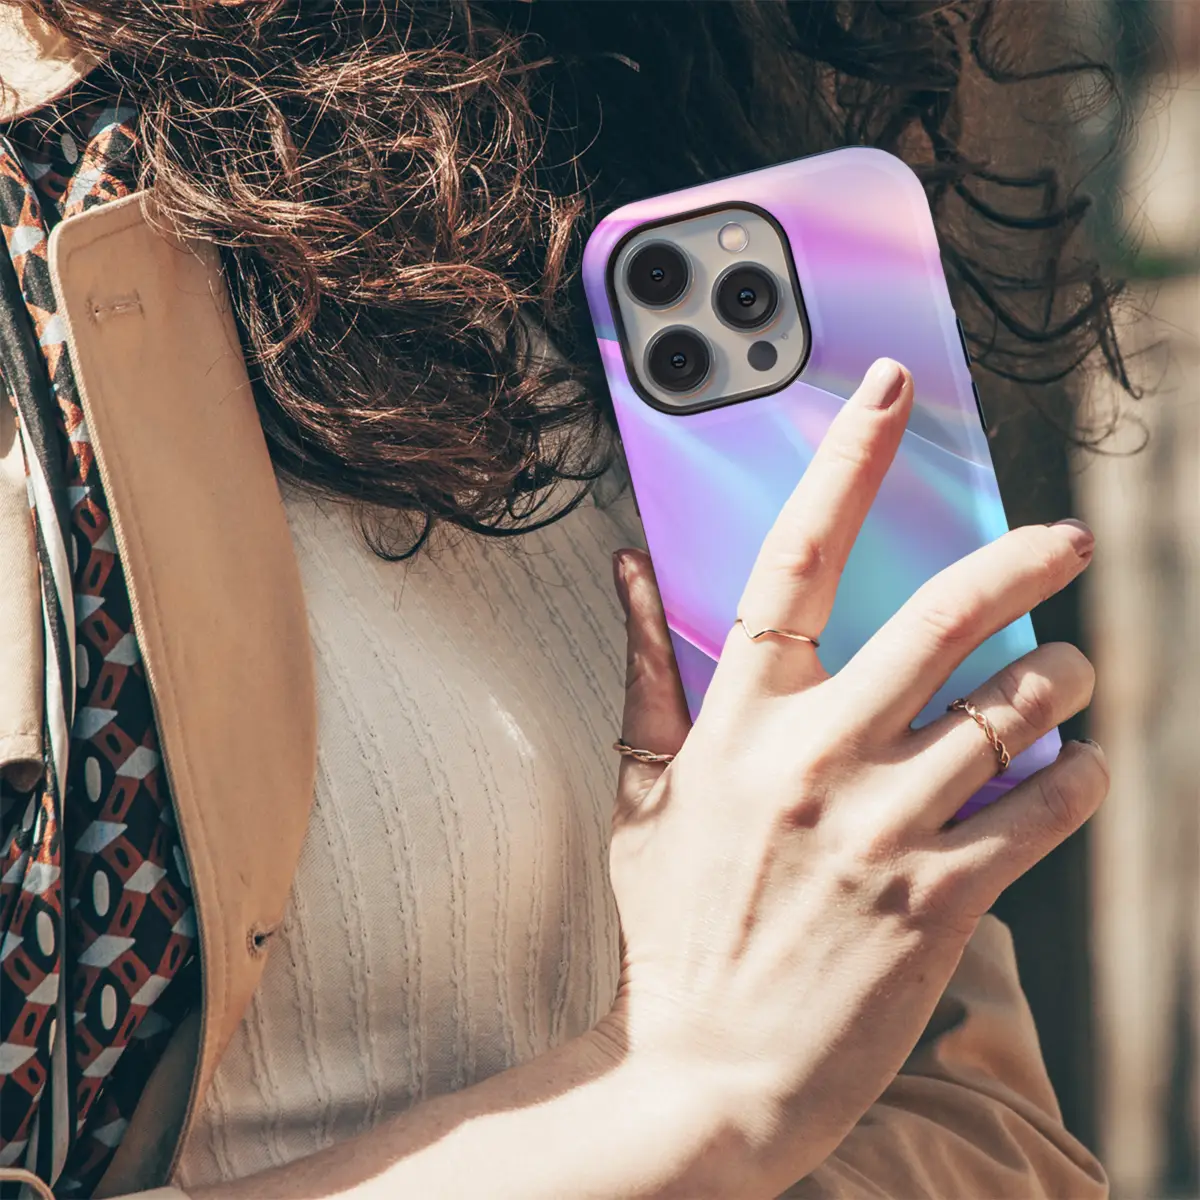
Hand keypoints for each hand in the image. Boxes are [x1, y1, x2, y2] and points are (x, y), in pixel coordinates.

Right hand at [604, 358, 1106, 1194]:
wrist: (705, 1073)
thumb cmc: (672, 927)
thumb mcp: (641, 794)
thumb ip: (644, 674)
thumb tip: (627, 571)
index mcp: (738, 723)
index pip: (793, 559)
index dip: (845, 463)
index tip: (890, 393)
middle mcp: (814, 758)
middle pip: (942, 618)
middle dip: (1022, 562)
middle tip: (1063, 540)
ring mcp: (882, 828)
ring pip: (1011, 711)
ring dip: (1064, 681)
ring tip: (1074, 676)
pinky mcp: (939, 900)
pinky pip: (1040, 810)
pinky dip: (1077, 777)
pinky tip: (1077, 767)